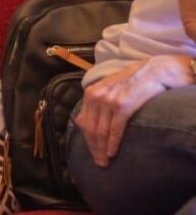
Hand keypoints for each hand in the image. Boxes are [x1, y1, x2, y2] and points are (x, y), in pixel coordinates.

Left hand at [75, 55, 193, 166]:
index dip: (86, 140)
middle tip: (99, 163)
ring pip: (100, 131)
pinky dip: (113, 143)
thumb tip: (89, 124)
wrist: (152, 71)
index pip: (83, 122)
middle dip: (93, 148)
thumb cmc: (132, 82)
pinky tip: (112, 153)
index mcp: (91, 93)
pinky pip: (115, 129)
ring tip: (105, 162)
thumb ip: (99, 104)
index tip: (91, 153)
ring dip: (102, 149)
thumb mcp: (109, 90)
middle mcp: (96, 96)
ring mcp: (109, 100)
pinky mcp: (123, 105)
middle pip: (90, 129)